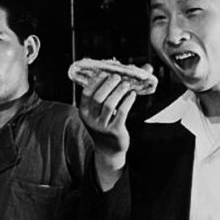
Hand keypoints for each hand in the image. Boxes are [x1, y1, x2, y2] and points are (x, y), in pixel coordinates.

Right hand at [78, 71, 146, 189]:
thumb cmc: (107, 124)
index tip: (105, 73)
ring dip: (119, 92)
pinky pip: (121, 113)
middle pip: (98, 97)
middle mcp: (90, 119)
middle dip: (108, 84)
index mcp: (84, 112)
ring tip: (126, 85)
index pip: (87, 93)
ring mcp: (102, 126)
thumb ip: (110, 92)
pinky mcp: (114, 131)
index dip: (96, 81)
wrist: (109, 149)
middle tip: (118, 77)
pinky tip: (132, 95)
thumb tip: (135, 70)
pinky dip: (127, 102)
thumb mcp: (101, 111)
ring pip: (109, 104)